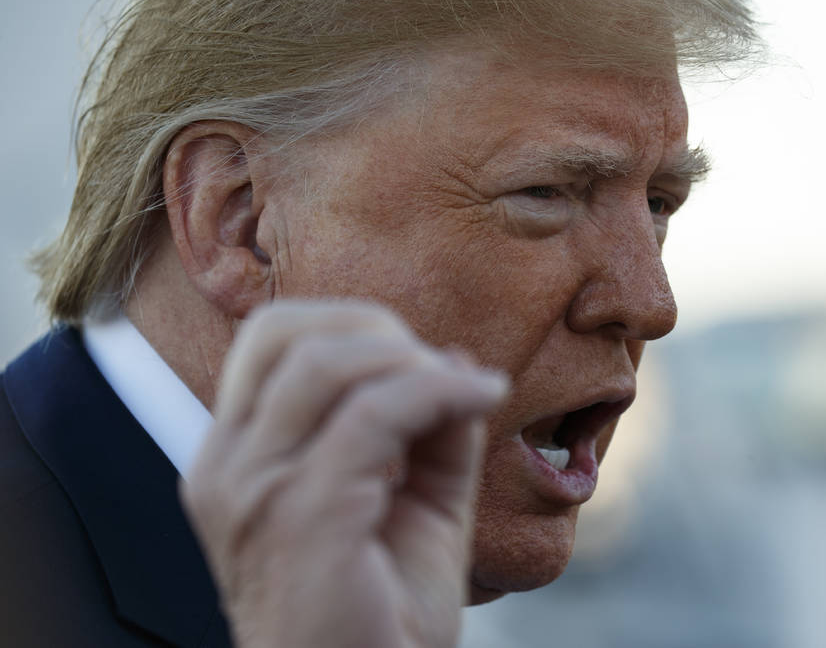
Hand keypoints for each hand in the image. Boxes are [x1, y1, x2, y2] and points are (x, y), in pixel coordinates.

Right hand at [180, 301, 507, 647]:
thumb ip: (428, 427)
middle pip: (284, 332)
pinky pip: (375, 415)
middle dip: (375, 329)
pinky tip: (485, 396)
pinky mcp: (299, 514)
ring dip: (411, 360)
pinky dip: (439, 391)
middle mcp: (226, 467)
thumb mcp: (415, 501)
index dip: (351, 327)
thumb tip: (455, 357)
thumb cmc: (383, 610)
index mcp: (235, 458)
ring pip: (326, 364)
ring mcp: (253, 490)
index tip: (418, 363)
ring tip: (467, 390)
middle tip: (438, 370)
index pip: (271, 340)